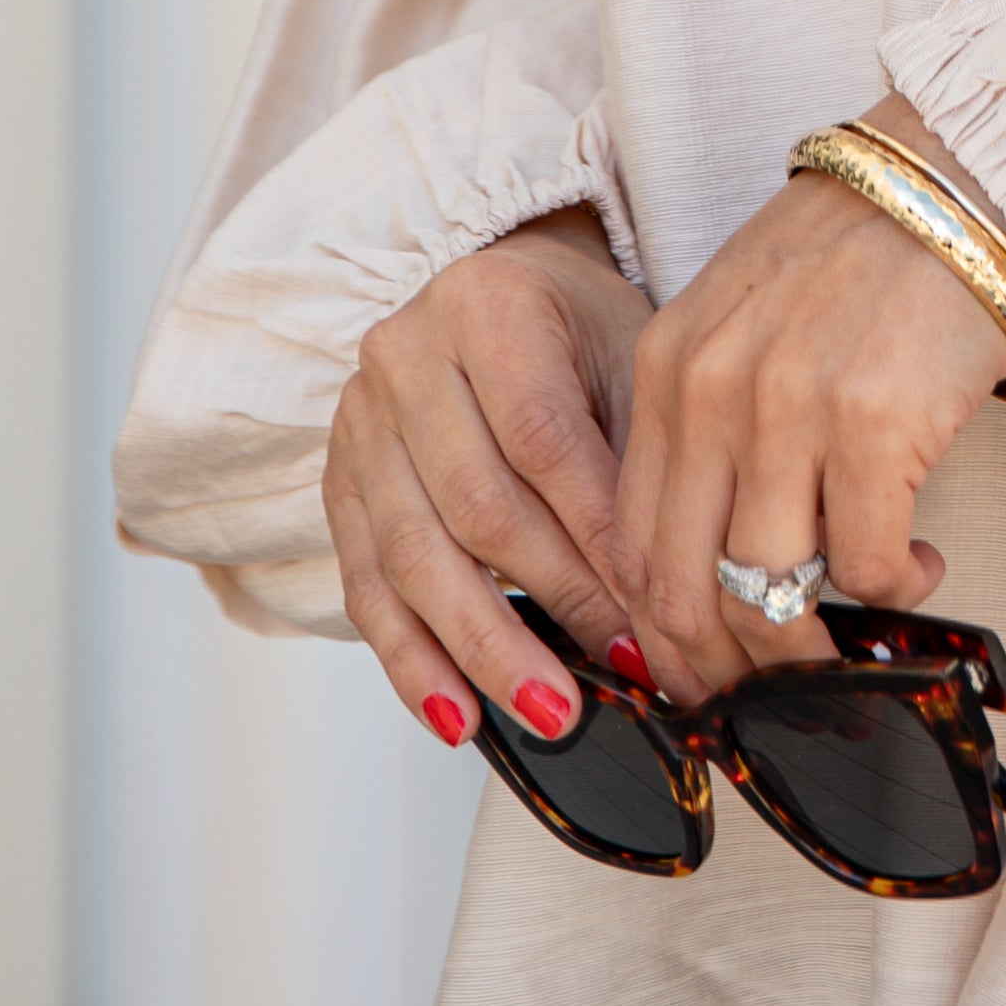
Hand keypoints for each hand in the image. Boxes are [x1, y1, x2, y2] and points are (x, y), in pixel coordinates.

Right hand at [323, 204, 647, 749]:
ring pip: (416, 559)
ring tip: (548, 713)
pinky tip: (457, 716)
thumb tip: (668, 600)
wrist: (502, 288)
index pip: (542, 441)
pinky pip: (367, 588)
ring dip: (484, 651)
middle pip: (476, 508)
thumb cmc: (578, 328)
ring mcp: (360, 424)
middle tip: (617, 673)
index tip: (650, 614)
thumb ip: (636, 461)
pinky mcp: (338, 483)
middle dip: (552, 604)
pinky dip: (413, 662)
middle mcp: (406, 359)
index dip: (595, 540)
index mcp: (487, 308)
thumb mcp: (626, 356)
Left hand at [611, 97, 1005, 703]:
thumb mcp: (744, 322)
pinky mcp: (874, 424)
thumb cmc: (861, 253)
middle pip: (683, 587)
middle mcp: (711, 391)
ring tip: (852, 636)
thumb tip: (713, 561)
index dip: (661, 634)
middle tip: (771, 697)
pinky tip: (919, 564)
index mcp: (667, 367)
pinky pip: (867, 564)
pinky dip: (894, 588)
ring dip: (811, 646)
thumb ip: (710, 425)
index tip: (698, 672)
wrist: (957, 180)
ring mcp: (788, 409)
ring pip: (768, 595)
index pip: (630, 543)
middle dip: (724, 667)